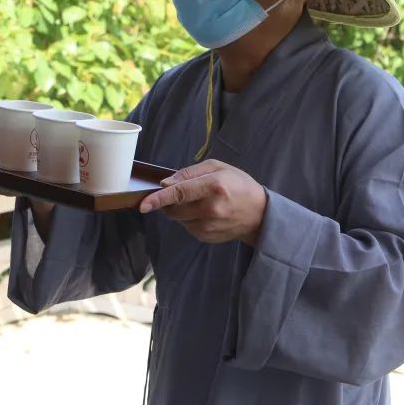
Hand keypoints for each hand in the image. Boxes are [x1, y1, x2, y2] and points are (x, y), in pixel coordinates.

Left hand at [138, 159, 267, 244]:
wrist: (260, 214)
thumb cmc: (238, 185)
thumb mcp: (218, 168)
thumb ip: (189, 173)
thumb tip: (166, 183)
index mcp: (213, 187)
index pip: (179, 193)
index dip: (158, 199)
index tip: (143, 205)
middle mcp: (210, 209)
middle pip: (173, 208)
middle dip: (168, 201)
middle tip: (181, 193)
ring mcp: (208, 226)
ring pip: (177, 218)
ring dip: (180, 209)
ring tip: (200, 202)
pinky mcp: (206, 237)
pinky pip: (186, 226)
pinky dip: (189, 219)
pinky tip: (206, 213)